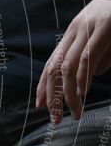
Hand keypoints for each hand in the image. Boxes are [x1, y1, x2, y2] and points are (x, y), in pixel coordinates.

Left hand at [36, 0, 110, 122]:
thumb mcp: (108, 39)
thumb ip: (97, 57)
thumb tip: (89, 77)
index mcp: (73, 32)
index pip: (51, 64)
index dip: (44, 86)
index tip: (41, 106)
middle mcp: (76, 30)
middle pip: (55, 68)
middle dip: (53, 96)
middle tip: (55, 118)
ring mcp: (89, 28)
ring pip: (69, 67)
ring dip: (69, 94)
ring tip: (74, 112)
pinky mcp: (104, 27)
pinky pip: (87, 57)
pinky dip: (83, 78)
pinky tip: (83, 94)